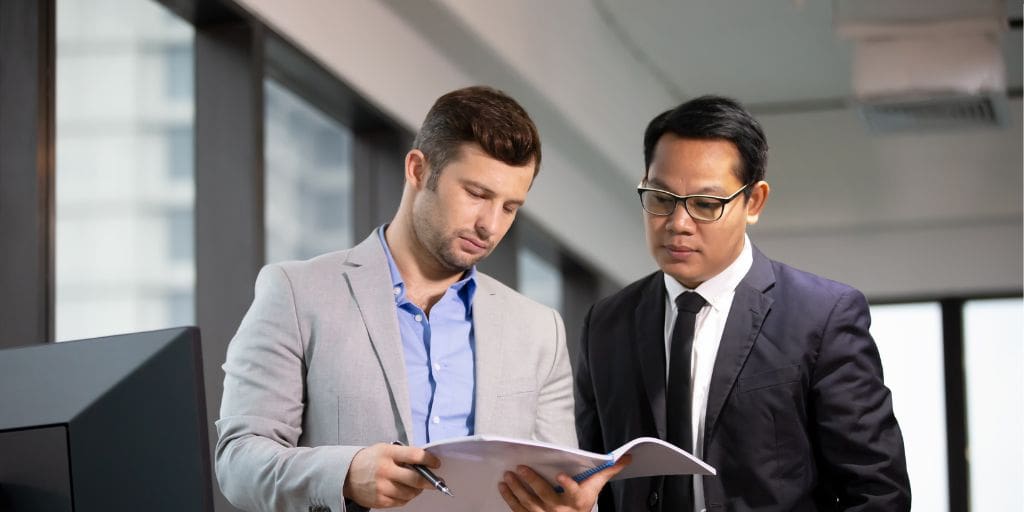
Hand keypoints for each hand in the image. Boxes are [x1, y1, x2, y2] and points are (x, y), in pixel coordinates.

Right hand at [343, 442, 440, 508]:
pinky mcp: (380, 501)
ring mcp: (382, 487)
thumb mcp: (385, 449)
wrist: (347, 474)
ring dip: (418, 490)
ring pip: (411, 493)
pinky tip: (403, 491)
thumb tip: (424, 462)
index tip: (436, 463)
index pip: (415, 456)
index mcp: (388, 453)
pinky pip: (402, 502)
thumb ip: (403, 454)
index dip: (429, 460)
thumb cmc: (370, 460)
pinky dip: (406, 497)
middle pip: (416, 479)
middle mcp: (385, 470)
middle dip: (431, 481)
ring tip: (416, 486)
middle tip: (437, 481)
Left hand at [498, 454, 631, 511]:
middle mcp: (560, 510)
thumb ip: (607, 472)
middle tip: (519, 468)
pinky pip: (519, 510)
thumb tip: (626, 457)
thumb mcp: (596, 489)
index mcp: (577, 500)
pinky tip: (503, 487)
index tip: (560, 476)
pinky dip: (510, 499)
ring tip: (508, 476)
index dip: (566, 484)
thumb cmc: (583, 504)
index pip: (573, 492)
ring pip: (528, 502)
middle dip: (531, 481)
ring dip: (516, 489)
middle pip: (544, 495)